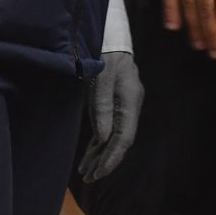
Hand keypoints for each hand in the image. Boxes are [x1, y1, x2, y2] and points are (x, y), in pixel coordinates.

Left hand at [78, 51, 143, 181]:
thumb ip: (102, 108)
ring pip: (113, 137)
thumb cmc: (104, 55)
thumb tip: (102, 139)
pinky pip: (107, 129)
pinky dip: (98, 143)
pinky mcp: (114, 104)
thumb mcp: (100, 79)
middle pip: (119, 141)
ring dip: (99, 154)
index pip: (123, 138)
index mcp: (130, 102)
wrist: (109, 37)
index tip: (98, 173)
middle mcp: (129, 107)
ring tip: (85, 171)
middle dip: (105, 161)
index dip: (112, 158)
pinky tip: (89, 155)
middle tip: (88, 178)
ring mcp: (122, 106)